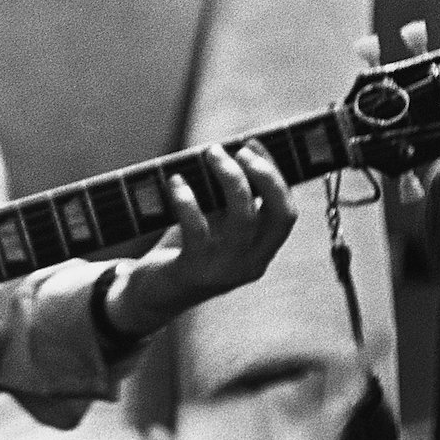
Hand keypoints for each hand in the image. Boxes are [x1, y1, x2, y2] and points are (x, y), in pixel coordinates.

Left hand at [101, 141, 296, 339]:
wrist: (152, 295)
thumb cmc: (185, 251)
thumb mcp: (214, 225)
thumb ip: (227, 201)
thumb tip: (231, 154)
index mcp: (262, 251)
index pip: (286, 212)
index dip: (276, 174)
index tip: (253, 144)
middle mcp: (252, 263)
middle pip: (279, 214)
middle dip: (265, 175)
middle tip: (238, 150)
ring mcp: (226, 270)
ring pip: (243, 217)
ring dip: (229, 178)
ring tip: (209, 154)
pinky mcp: (195, 271)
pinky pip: (198, 229)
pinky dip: (188, 200)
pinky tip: (176, 182)